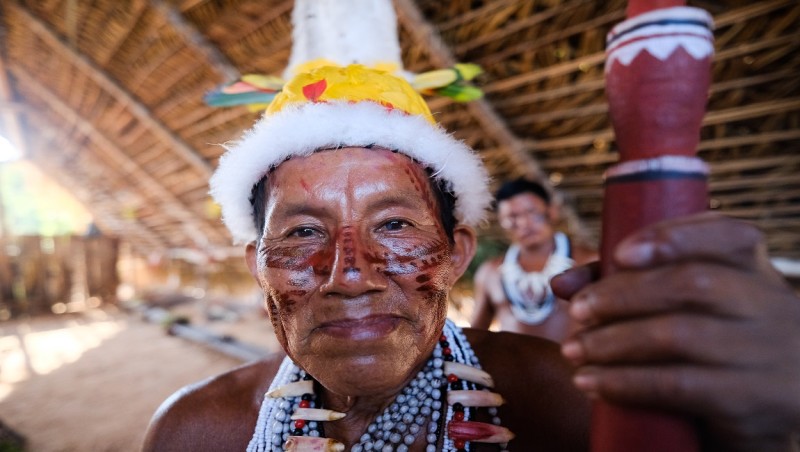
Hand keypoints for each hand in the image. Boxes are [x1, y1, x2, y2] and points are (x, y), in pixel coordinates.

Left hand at [552, 213, 799, 450]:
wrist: (764, 414)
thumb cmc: (709, 349)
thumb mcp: (680, 308)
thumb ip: (624, 284)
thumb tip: (561, 284)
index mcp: (755, 270)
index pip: (727, 234)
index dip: (672, 237)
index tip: (620, 253)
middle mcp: (771, 304)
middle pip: (693, 283)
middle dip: (622, 294)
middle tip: (576, 311)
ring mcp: (767, 353)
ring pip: (680, 334)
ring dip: (612, 341)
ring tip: (574, 350)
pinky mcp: (752, 400)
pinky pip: (679, 385)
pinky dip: (625, 382)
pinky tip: (592, 383)